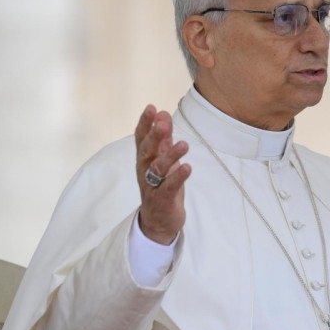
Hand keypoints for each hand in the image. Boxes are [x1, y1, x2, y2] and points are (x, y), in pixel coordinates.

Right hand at [135, 105, 191, 244]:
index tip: (151, 107)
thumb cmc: (161, 186)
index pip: (141, 138)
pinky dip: (178, 177)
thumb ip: (164, 139)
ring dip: (170, 155)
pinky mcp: (164, 199)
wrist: (158, 222)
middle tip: (163, 123)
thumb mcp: (163, 160)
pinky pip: (170, 187)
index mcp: (144, 159)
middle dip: (154, 136)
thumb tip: (163, 115)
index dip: (145, 123)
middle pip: (147, 151)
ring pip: (158, 168)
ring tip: (184, 144)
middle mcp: (145, 171)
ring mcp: (153, 186)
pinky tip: (187, 167)